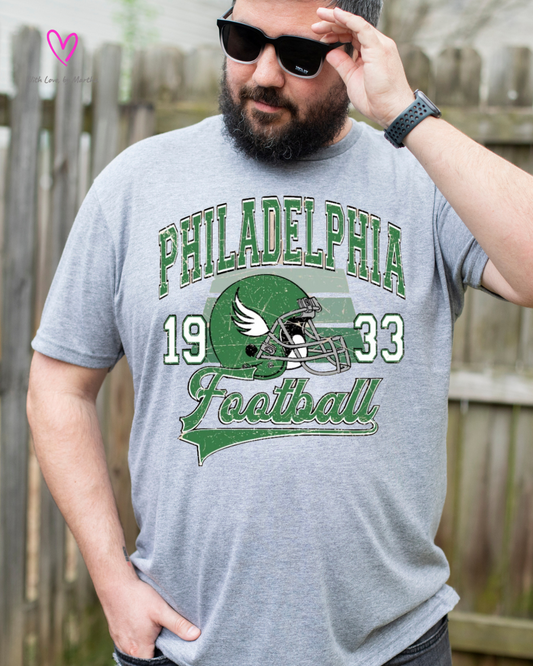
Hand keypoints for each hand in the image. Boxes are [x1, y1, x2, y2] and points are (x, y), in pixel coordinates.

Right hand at [100, 575, 200, 658]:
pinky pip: (127, 644)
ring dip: (145, 648)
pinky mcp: (116, 633)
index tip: (171, 653)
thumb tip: (196, 635)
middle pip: (143, 660)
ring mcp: (119, 642)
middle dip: (154, 655)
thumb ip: (178, 624)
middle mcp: (127, 649)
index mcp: (139, 649)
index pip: (153, 665)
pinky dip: (136, 641)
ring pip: (135, 652)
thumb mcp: (161, 610)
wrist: (115, 584)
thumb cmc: (138, 597)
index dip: (163, 661)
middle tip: (164, 642)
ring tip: (154, 636)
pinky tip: (142, 630)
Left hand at [312, 7, 414, 127]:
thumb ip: (343, 64)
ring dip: (336, 20)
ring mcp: (380, 45)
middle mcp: (378, 45)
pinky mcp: (378, 48)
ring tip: (320, 17)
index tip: (321, 37)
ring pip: (356, 24)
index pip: (353, 35)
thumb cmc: (376, 100)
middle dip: (333, 24)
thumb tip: (330, 53)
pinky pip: (361, 27)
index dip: (336, 33)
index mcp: (373, 52)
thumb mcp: (352, 79)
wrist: (391, 111)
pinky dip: (348, 20)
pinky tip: (336, 15)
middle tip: (315, 25)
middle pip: (353, 28)